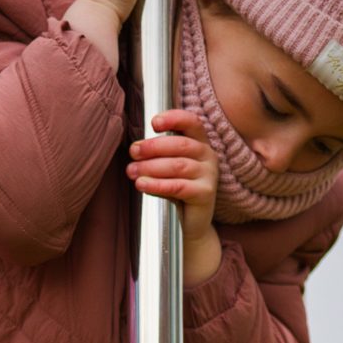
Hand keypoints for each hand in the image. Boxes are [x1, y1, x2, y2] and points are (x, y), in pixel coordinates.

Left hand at [128, 109, 220, 271]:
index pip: (191, 122)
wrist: (191, 224)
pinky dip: (158, 185)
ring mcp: (210, 174)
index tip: (154, 123)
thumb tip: (135, 148)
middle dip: (153, 147)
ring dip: (151, 167)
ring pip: (178, 165)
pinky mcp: (206, 193)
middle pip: (181, 144)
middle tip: (133, 152)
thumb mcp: (167, 167)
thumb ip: (157, 154)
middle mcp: (208, 155)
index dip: (174, 118)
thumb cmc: (176, 190)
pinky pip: (179, 186)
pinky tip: (143, 185)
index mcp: (200, 143)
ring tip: (132, 171)